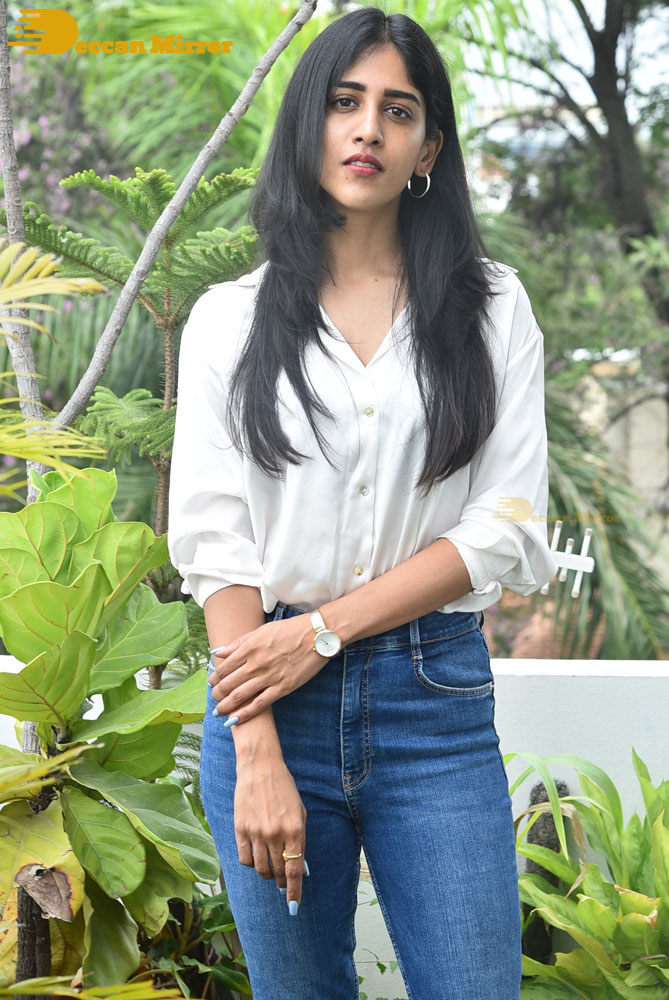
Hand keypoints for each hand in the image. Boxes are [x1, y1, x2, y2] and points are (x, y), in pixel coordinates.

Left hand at [209, 614, 328, 724]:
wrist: (316, 635)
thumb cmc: (290, 630)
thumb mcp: (262, 630)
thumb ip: (239, 642)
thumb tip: (219, 653)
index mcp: (250, 647)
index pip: (225, 667)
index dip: (215, 677)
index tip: (211, 682)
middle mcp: (256, 663)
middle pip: (229, 683)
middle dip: (217, 693)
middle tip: (213, 698)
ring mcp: (269, 677)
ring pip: (240, 695)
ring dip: (226, 705)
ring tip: (219, 711)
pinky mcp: (283, 688)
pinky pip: (260, 704)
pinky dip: (245, 713)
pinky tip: (235, 719)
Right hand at [235, 754, 307, 913]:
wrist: (260, 767)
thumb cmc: (284, 788)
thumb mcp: (300, 812)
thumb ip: (299, 840)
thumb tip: (299, 867)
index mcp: (294, 829)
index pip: (295, 870)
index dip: (294, 891)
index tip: (293, 907)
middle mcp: (275, 834)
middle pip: (278, 871)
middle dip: (282, 882)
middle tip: (283, 884)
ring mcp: (256, 832)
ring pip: (261, 869)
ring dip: (268, 875)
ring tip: (271, 870)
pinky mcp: (240, 829)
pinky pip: (245, 859)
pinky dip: (252, 864)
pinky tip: (256, 858)